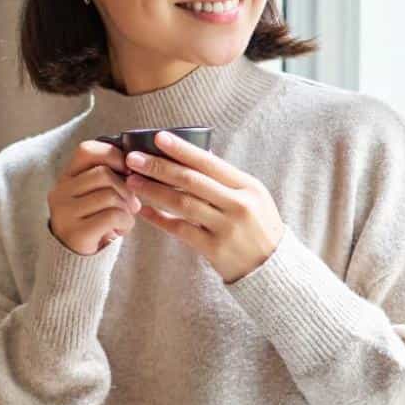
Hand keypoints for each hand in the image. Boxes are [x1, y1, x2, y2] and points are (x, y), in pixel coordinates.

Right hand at [47, 139, 141, 254]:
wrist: (77, 259)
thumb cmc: (94, 222)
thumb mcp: (96, 195)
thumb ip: (108, 177)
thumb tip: (135, 164)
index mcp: (66, 178)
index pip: (87, 151)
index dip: (112, 155)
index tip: (127, 170)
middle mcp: (60, 192)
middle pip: (103, 174)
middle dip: (126, 188)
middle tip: (132, 204)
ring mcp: (65, 213)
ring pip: (110, 195)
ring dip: (127, 208)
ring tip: (125, 218)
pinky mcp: (76, 232)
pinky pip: (112, 216)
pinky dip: (126, 223)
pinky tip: (121, 230)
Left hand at [122, 132, 282, 282]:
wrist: (272, 266)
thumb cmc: (258, 225)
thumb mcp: (252, 196)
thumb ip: (225, 180)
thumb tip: (191, 156)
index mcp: (247, 186)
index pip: (210, 162)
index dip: (182, 150)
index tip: (158, 138)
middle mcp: (238, 204)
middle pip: (191, 181)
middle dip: (159, 167)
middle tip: (133, 159)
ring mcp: (226, 227)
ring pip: (182, 204)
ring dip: (154, 191)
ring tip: (132, 181)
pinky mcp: (215, 249)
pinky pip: (181, 230)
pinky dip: (160, 219)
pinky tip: (144, 210)